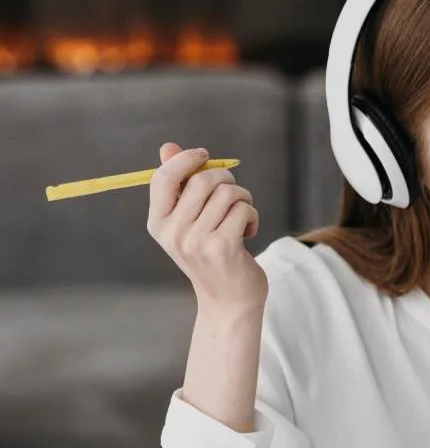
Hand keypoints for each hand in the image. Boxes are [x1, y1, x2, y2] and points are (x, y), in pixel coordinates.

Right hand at [147, 142, 266, 311]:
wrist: (229, 300)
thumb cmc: (212, 255)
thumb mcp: (190, 222)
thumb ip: (180, 185)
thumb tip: (169, 147)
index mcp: (158, 223)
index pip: (163, 178)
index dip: (185, 159)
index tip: (205, 155)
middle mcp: (173, 232)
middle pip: (202, 180)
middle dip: (226, 180)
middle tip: (235, 197)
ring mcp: (196, 241)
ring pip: (228, 193)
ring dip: (244, 200)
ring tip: (242, 218)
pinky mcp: (222, 247)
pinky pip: (243, 209)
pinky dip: (253, 216)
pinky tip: (248, 233)